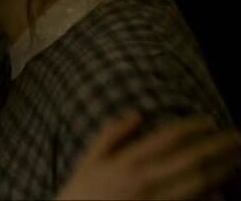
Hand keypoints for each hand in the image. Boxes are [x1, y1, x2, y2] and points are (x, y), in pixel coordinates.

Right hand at [56, 113, 240, 199]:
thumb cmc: (81, 196)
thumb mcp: (88, 162)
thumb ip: (111, 136)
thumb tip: (136, 114)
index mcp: (127, 163)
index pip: (168, 138)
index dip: (192, 127)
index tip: (208, 120)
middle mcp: (145, 181)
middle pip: (191, 159)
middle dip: (218, 146)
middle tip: (238, 136)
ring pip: (198, 183)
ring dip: (222, 169)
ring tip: (237, 158)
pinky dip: (210, 197)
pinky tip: (222, 190)